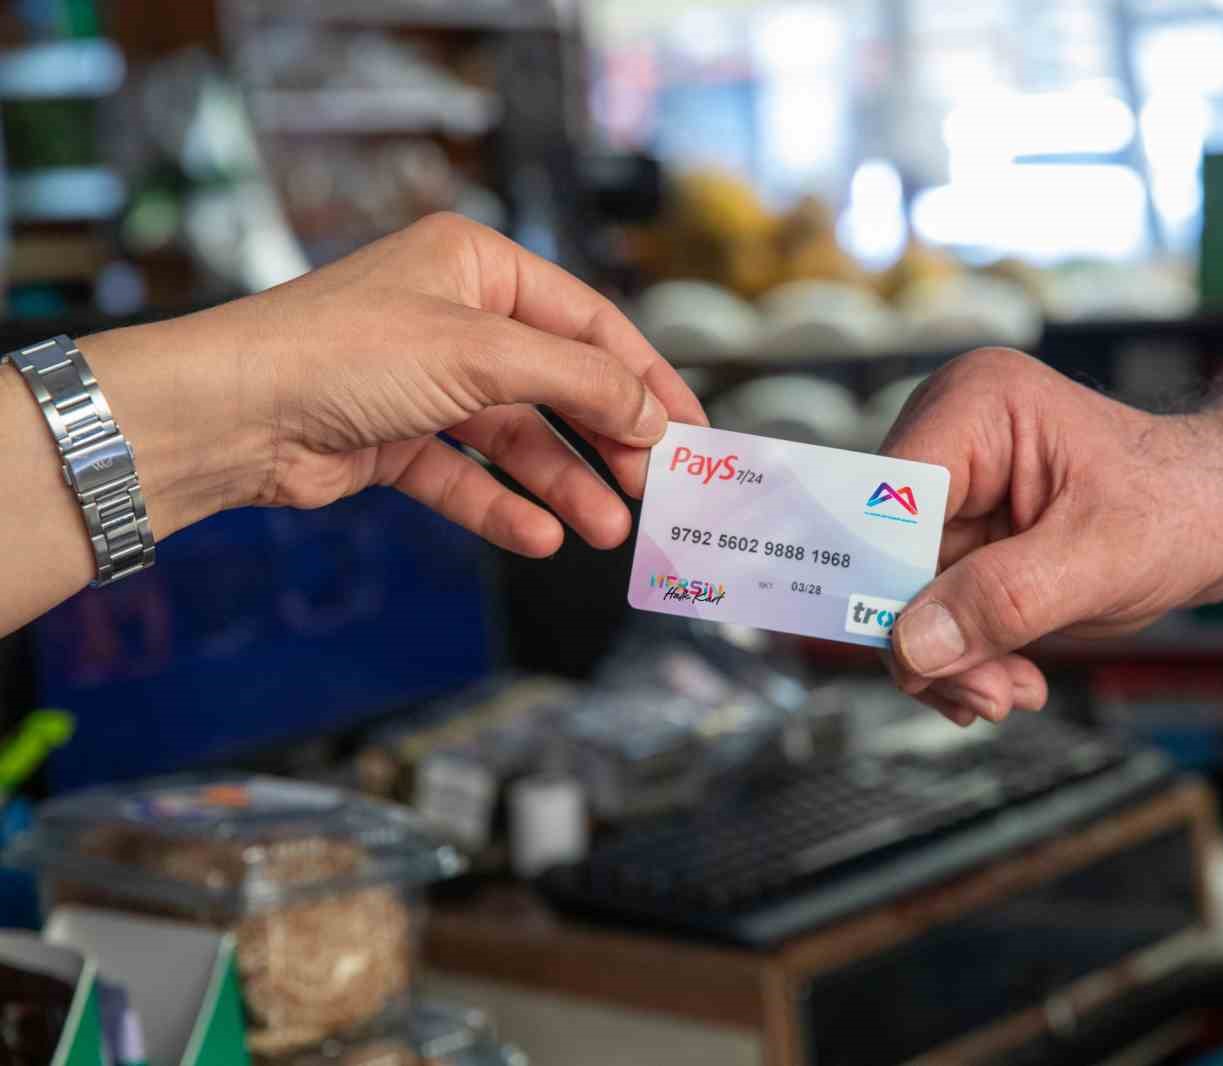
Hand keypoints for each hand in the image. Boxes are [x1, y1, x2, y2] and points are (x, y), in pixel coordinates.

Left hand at [84, 213, 706, 556]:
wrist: (230, 414)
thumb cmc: (343, 353)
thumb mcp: (482, 354)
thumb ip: (577, 382)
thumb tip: (651, 415)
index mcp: (478, 266)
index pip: (588, 324)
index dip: (645, 378)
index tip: (691, 430)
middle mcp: (455, 318)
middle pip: (558, 385)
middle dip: (606, 440)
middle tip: (654, 488)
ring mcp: (425, 381)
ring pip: (517, 438)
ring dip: (564, 484)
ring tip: (608, 530)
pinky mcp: (396, 439)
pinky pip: (467, 475)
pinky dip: (503, 505)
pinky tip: (540, 537)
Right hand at [879, 348, 1222, 725]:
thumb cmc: (1185, 506)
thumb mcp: (1103, 559)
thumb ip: (1005, 598)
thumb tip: (910, 646)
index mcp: (978, 405)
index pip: (887, 498)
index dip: (884, 580)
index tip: (910, 659)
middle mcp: (949, 437)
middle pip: (884, 556)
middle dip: (929, 637)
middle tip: (987, 696)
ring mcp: (951, 489)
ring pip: (899, 595)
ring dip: (950, 659)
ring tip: (1011, 690)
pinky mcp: (959, 536)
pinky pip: (927, 611)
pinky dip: (961, 657)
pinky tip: (1009, 675)